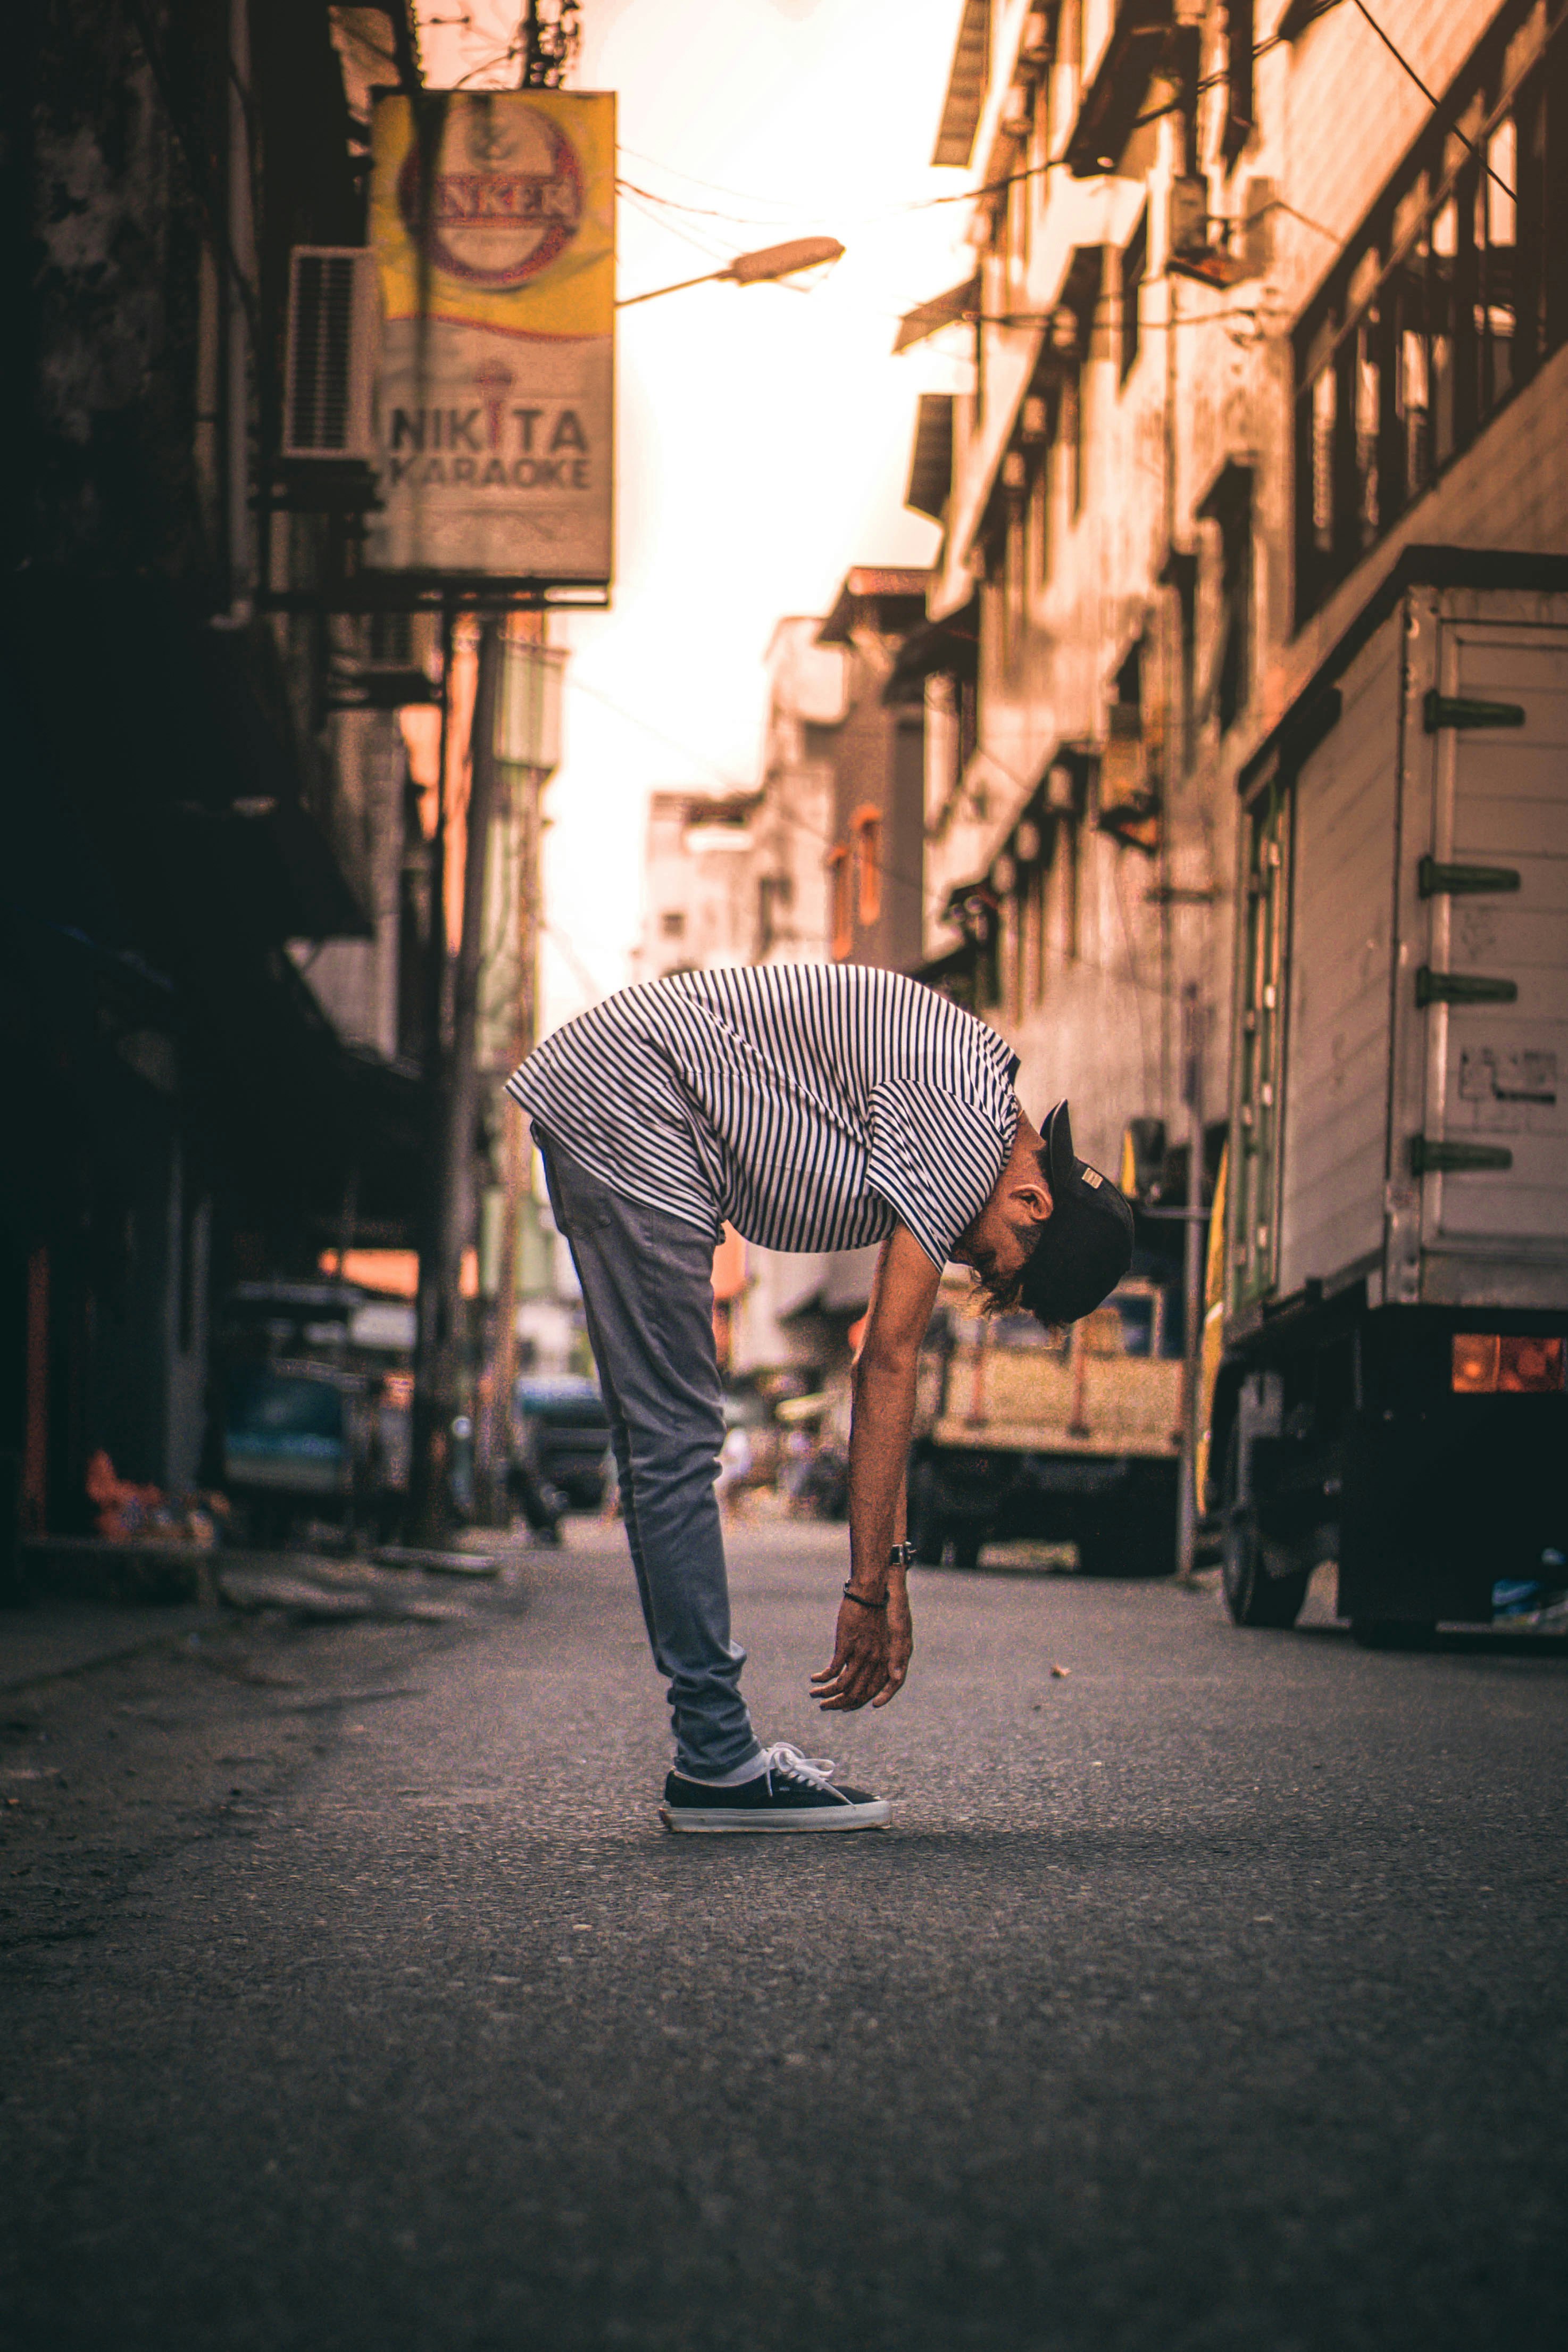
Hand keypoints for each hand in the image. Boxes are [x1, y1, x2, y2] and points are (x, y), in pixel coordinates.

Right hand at [810, 1572, 913, 1711]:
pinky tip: (814, 1678)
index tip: (842, 1707)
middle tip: (825, 1707)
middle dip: (838, 1704)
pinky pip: (833, 1671)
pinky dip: (823, 1678)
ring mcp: (861, 1655)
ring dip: (827, 1694)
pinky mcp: (847, 1646)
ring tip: (814, 1694)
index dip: (854, 1703)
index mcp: (883, 1662)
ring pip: (843, 1687)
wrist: (871, 1593)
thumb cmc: (874, 1613)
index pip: (869, 1693)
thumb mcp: (878, 1639)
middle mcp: (874, 1663)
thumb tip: (861, 1670)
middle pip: (856, 1695)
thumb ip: (874, 1657)